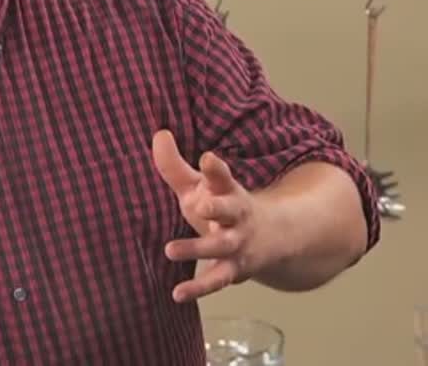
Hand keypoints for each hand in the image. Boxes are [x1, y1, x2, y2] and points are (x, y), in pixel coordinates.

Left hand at [151, 130, 275, 302]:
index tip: (207, 159)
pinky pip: (216, 280)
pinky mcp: (234, 269)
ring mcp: (237, 244)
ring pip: (220, 247)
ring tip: (170, 250)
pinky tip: (177, 294)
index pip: (223, 177)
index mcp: (228, 191)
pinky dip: (198, 288)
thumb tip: (158, 134)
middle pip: (229, 210)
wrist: (269, 238)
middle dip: (217, 207)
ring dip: (197, 248)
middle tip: (201, 205)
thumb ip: (175, 165)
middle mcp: (236, 216)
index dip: (216, 168)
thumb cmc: (222, 207)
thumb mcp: (200, 186)